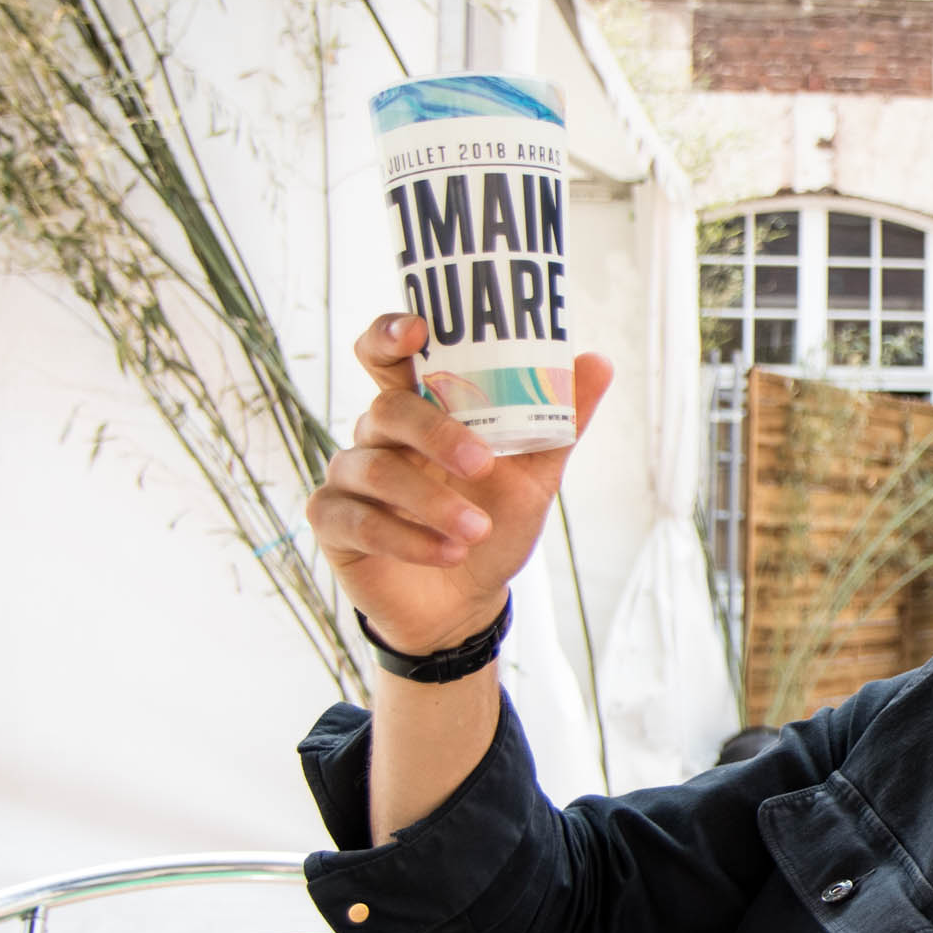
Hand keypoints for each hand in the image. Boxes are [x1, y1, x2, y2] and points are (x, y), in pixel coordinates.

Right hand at [307, 314, 614, 654]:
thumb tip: (598, 360)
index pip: (387, 355)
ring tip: (477, 531)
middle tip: (482, 465)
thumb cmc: (492, 524)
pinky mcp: (334, 523)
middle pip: (389, 409)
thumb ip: (559, 422)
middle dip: (437, 434)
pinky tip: (449, 554)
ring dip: (433, 502)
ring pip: (378, 470)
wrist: (466, 602)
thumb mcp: (534, 475)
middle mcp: (376, 435)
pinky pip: (361, 521)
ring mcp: (350, 477)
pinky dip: (410, 540)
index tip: (416, 330)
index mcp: (419, 410)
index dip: (391, 333)